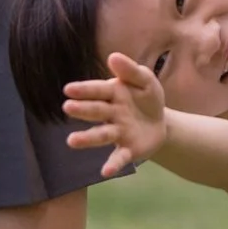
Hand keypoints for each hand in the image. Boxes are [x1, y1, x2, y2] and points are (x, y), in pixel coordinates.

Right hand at [63, 51, 171, 177]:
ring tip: (72, 141)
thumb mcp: (145, 80)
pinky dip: (112, 164)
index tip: (68, 89)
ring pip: (101, 135)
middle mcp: (111, 114)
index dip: (84, 90)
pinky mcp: (127, 150)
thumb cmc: (147, 97)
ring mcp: (118, 133)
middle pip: (96, 111)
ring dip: (87, 138)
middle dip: (83, 109)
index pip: (97, 90)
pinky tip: (105, 172)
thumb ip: (130, 70)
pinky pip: (118, 157)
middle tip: (67, 107)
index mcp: (114, 94)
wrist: (161, 122)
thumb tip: (112, 56)